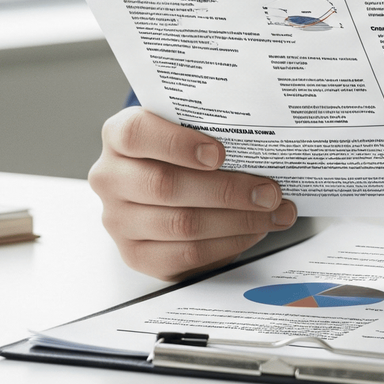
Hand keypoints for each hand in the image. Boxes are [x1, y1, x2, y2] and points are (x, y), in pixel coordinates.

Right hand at [89, 107, 298, 279]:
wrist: (163, 185)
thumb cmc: (181, 151)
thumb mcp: (184, 128)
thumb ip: (207, 128)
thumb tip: (260, 143)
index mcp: (118, 136)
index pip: (136, 134)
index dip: (178, 144)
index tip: (219, 153)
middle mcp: (111, 178)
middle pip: (166, 185)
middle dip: (227, 190)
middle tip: (269, 191)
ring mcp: (119, 220)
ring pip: (182, 224)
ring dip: (237, 220)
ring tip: (272, 213)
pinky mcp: (137, 255)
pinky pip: (187, 255)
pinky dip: (228, 244)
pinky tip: (252, 231)